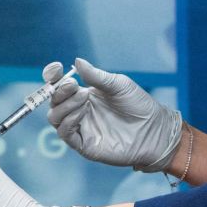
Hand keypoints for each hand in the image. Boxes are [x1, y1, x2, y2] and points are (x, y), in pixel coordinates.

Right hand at [44, 57, 180, 171]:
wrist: (154, 129)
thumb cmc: (139, 105)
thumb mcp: (118, 85)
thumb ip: (96, 76)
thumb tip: (76, 61)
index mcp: (84, 95)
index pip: (59, 86)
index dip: (53, 76)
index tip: (57, 68)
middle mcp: (79, 111)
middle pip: (54, 101)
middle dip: (59, 90)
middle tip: (73, 84)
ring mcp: (80, 128)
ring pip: (55, 117)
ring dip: (64, 105)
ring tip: (84, 98)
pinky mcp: (84, 145)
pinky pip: (65, 133)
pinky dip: (69, 120)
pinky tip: (83, 111)